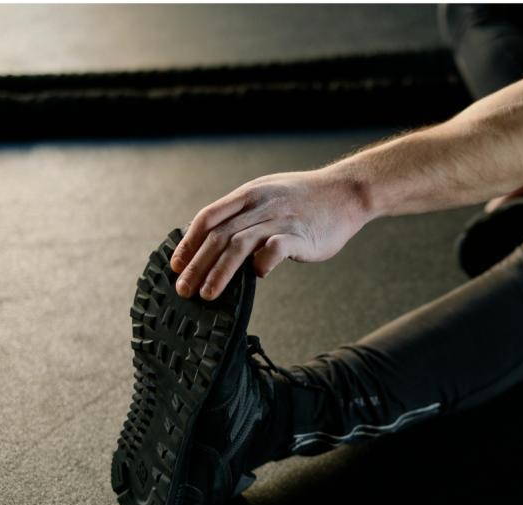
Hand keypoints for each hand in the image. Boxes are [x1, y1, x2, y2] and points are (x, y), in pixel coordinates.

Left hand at [170, 169, 368, 299]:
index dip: (188, 243)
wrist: (346, 192)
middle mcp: (259, 206)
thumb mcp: (268, 193)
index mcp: (248, 195)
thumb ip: (244, 213)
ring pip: (239, 245)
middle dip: (196, 265)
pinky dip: (261, 264)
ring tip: (207, 295)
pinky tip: (256, 276)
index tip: (176, 266)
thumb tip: (217, 237)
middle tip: (183, 289)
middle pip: (218, 236)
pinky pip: (274, 250)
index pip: (208, 218)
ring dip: (219, 272)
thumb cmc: (306, 197)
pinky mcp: (300, 236)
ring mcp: (279, 220)